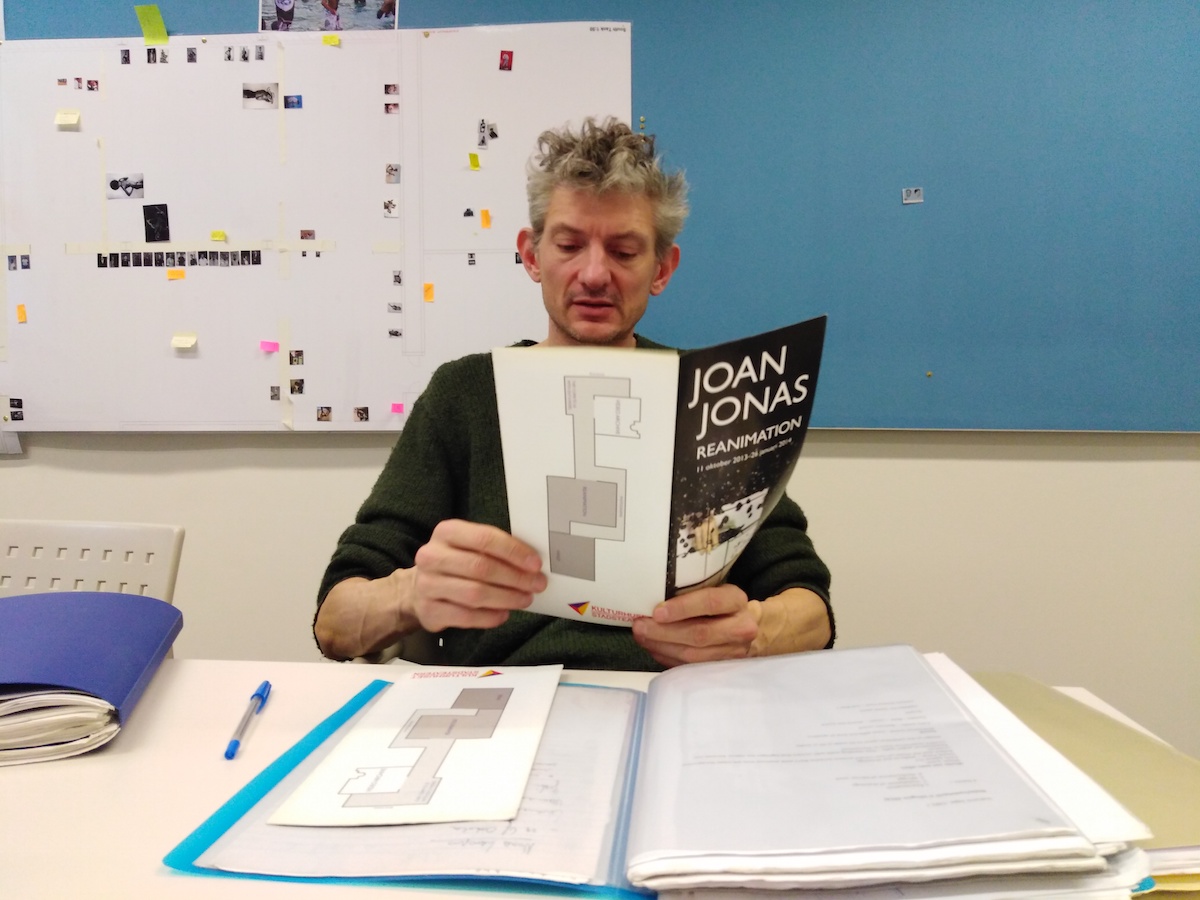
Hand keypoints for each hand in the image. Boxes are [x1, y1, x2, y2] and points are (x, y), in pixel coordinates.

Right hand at [408, 519, 545, 631]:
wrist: (417, 588)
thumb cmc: (454, 564)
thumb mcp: (468, 546)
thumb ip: (494, 549)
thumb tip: (531, 563)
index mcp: (446, 532)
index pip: (484, 538)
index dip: (514, 552)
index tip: (535, 564)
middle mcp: (432, 556)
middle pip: (481, 567)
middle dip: (515, 578)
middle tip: (536, 584)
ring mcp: (427, 584)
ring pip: (474, 593)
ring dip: (506, 598)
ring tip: (524, 600)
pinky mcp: (428, 610)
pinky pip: (465, 616)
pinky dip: (489, 617)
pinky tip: (504, 614)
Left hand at [631, 584, 759, 667]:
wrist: (749, 628)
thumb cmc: (723, 604)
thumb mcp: (716, 589)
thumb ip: (692, 592)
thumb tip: (652, 599)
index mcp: (736, 600)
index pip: (710, 603)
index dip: (682, 608)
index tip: (656, 612)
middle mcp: (740, 627)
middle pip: (699, 634)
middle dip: (664, 632)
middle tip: (640, 627)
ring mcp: (733, 652)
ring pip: (693, 655)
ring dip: (662, 647)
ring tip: (642, 638)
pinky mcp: (723, 668)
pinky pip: (690, 667)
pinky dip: (668, 658)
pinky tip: (654, 648)